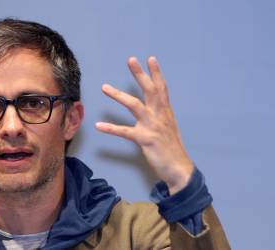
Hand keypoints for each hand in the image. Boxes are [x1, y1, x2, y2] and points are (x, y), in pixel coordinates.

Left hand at [96, 56, 193, 194]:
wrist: (179, 169)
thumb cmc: (172, 149)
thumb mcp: (169, 128)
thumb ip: (161, 115)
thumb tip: (155, 106)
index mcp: (165, 112)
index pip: (161, 88)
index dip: (156, 73)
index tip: (150, 58)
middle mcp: (160, 116)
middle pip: (149, 90)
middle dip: (140, 74)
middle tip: (131, 60)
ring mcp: (152, 126)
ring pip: (134, 105)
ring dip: (118, 95)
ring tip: (104, 87)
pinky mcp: (145, 139)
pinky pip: (124, 132)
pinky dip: (111, 128)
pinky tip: (99, 125)